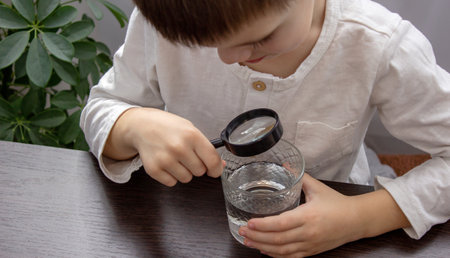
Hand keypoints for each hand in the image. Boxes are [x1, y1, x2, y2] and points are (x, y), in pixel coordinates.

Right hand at [105, 107, 222, 185]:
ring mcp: (165, 159)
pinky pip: (172, 182)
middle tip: (188, 156)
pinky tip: (166, 162)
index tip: (215, 170)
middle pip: (200, 171)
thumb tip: (219, 165)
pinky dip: (171, 175)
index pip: (212, 160)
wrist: (141, 126)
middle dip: (197, 166)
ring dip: (184, 171)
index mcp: (191, 135)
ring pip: (186, 179)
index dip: (216, 169)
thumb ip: (206, 147)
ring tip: (175, 158)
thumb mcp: (190, 129)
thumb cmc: (167, 126)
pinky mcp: (154, 169)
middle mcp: (179, 148)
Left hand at [238, 173, 361, 256]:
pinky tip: (264, 250)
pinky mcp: (312, 251)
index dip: (263, 225)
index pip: (281, 224)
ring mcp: (310, 244)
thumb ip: (299, 176)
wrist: (356, 220)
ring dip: (263, 247)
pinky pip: (290, 256)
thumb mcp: (317, 187)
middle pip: (277, 239)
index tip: (249, 223)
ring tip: (248, 241)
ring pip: (282, 250)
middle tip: (242, 232)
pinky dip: (276, 255)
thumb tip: (285, 164)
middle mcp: (308, 233)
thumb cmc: (337, 203)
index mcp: (308, 216)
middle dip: (257, 237)